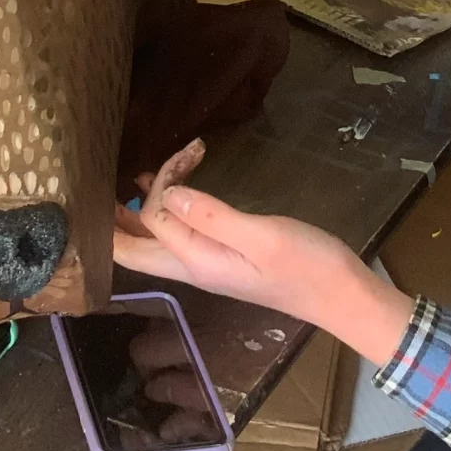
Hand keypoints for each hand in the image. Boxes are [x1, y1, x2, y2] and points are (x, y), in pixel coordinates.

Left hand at [113, 166, 413, 366]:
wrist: (343, 296)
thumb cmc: (308, 267)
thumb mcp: (263, 237)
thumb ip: (212, 216)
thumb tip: (167, 193)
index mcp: (195, 262)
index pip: (152, 220)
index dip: (160, 184)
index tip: (191, 154)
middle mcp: (192, 266)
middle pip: (132, 247)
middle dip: (114, 213)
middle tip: (106, 174)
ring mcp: (206, 264)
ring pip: (155, 240)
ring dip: (143, 206)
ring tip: (141, 172)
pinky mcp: (222, 257)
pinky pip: (181, 235)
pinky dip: (171, 209)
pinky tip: (178, 188)